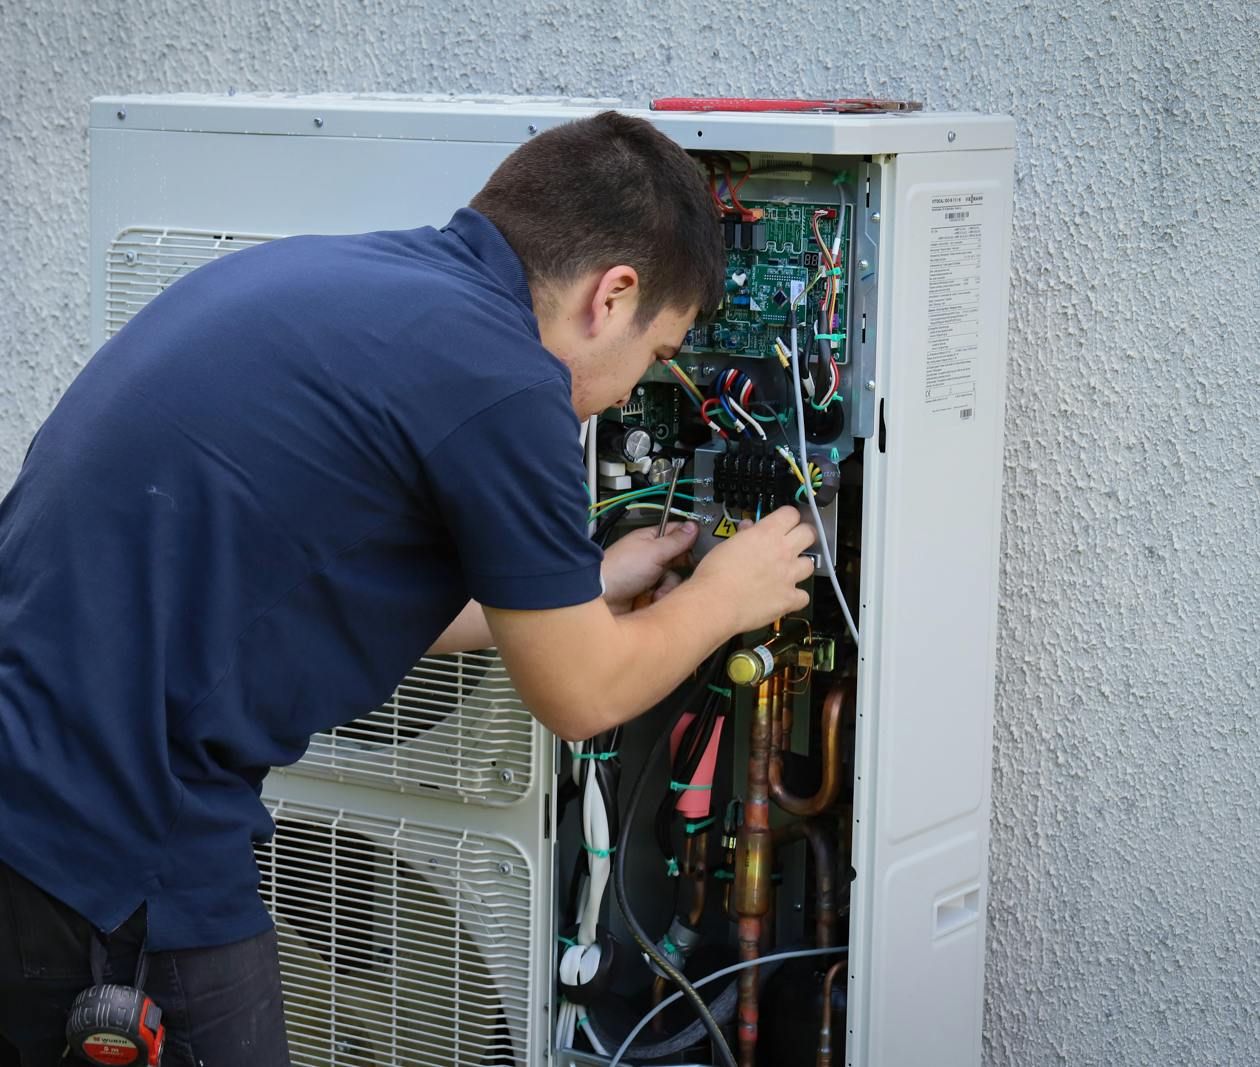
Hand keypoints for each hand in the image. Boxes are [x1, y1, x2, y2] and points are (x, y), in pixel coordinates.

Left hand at [601, 522, 698, 613]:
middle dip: (677, 570)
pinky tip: (650, 599)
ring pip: (674, 581)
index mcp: (651, 540)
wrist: (601, 599)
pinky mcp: (649, 595)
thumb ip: (675, 540)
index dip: (690, 541)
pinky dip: (660, 598)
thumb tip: (693, 526)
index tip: (699, 550)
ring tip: (655, 591)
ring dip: (666, 588)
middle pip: (679, 561)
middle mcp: (651, 558)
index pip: (678, 534)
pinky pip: (667, 596)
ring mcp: (650, 577)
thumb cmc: (618, 569)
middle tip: (672, 573)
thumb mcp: (652, 552)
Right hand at [692, 506, 815, 632]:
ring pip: (810, 564)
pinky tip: (786, 597)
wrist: (716, 601)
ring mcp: (789, 575)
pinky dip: (796, 597)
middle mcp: (783, 551)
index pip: (791, 514)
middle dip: (804, 536)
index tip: (785, 522)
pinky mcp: (789, 598)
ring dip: (801, 566)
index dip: (788, 517)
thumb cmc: (715, 573)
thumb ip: (743, 535)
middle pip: (809, 534)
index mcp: (767, 533)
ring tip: (789, 572)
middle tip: (795, 542)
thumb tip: (748, 529)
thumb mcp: (726, 544)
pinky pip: (804, 596)